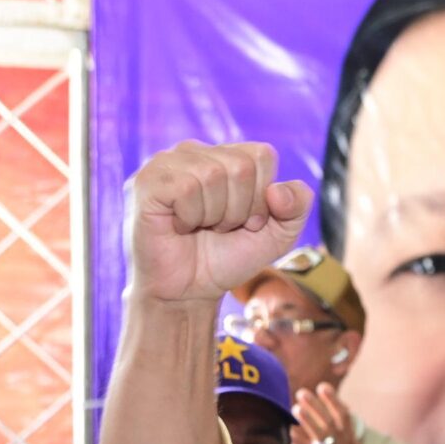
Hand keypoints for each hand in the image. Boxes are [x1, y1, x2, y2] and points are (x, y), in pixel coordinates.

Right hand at [124, 141, 310, 308]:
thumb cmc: (228, 258)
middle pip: (241, 166)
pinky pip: (186, 188)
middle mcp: (196, 152)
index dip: (262, 197)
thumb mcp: (277, 235)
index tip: (247, 221)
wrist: (189, 291)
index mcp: (226, 155)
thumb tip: (278, 190)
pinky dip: (191, 217)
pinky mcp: (147, 182)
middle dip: (239, 209)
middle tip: (220, 228)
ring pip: (213, 174)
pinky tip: (179, 226)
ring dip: (214, 215)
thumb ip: (297, 207)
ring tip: (200, 227)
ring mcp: (167, 163)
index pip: (262, 155)